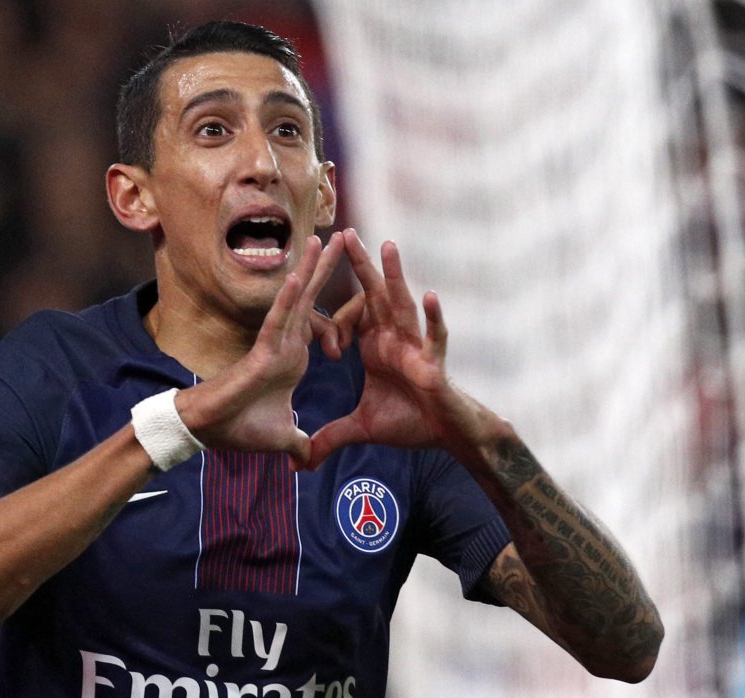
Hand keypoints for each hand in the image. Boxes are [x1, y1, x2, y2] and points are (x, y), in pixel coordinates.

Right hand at [175, 232, 342, 466]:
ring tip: (322, 238)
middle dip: (327, 269)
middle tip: (345, 238)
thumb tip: (307, 458)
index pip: (324, 326)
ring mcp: (274, 345)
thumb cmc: (239, 428)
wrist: (210, 433)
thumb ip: (298, 441)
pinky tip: (297, 276)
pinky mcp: (261, 353)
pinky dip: (287, 301)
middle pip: (311, 299)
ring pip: (295, 301)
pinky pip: (277, 322)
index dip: (343, 307)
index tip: (364, 285)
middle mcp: (286, 344)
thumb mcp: (281, 436)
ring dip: (308, 270)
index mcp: (294, 358)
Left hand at [306, 229, 500, 468]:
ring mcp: (415, 347)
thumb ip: (331, 437)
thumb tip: (301, 461)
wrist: (444, 435)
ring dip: (395, 276)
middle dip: (360, 266)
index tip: (326, 345)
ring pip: (403, 305)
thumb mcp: (360, 428)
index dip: (330, 324)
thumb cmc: (409, 422)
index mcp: (375, 346)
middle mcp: (394, 338)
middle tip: (345, 234)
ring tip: (388, 245)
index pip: (349, 318)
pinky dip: (433, 319)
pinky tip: (431, 296)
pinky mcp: (434, 363)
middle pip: (374, 296)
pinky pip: (434, 338)